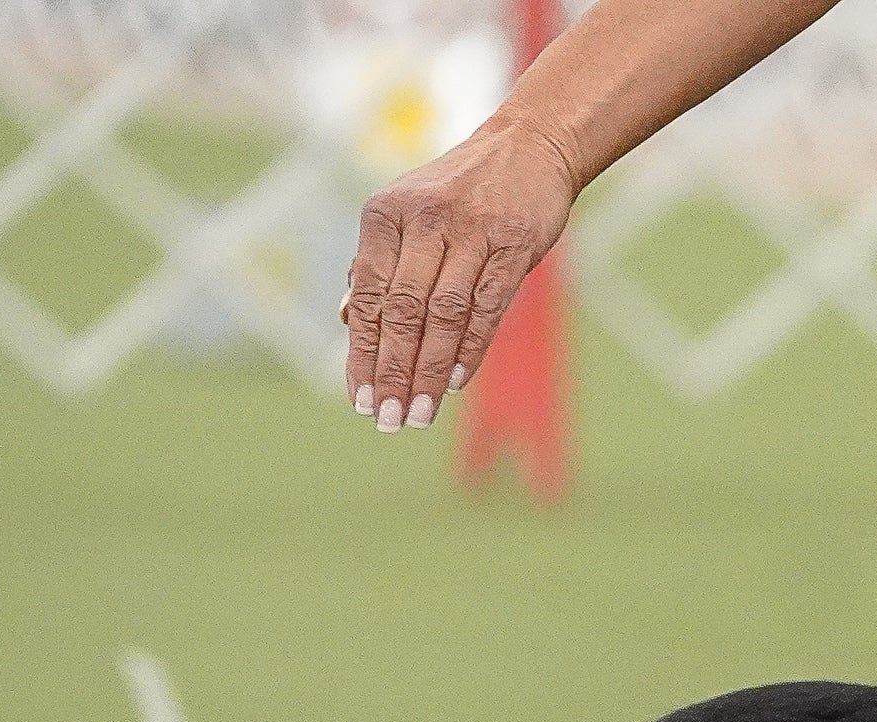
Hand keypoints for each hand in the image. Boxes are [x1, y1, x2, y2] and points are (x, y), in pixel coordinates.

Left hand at [344, 116, 578, 430]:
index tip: (358, 398)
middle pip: (401, 311)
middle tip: (386, 419)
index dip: (362, 352)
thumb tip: (348, 321)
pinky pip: (486, 307)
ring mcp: (471, 231)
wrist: (527, 147)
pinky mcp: (513, 244)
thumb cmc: (461, 191)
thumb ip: (379, 263)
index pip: (368, 295)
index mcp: (385, 213)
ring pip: (442, 315)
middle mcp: (423, 219)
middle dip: (391, 371)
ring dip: (428, 371)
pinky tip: (452, 383)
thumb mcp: (407, 214)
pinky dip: (468, 349)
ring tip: (417, 413)